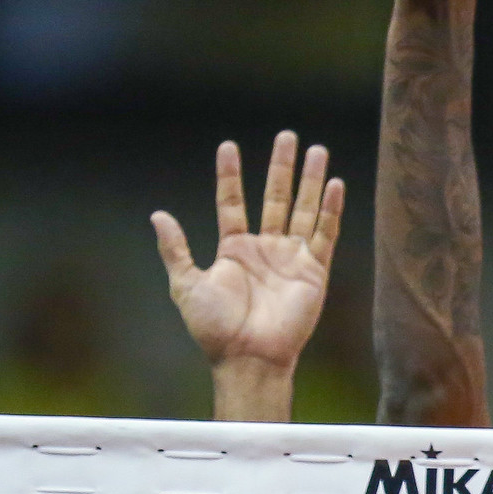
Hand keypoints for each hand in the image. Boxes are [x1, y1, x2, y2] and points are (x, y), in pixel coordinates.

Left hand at [151, 132, 342, 374]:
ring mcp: (290, 258)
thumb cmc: (215, 328)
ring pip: (303, 209)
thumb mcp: (186, 285)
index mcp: (234, 249)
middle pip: (274, 197)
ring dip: (310, 180)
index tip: (228, 146)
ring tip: (317, 149)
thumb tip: (157, 215)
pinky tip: (334, 183)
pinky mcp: (313, 271)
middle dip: (281, 167)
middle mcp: (264, 248)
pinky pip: (325, 234)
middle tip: (287, 135)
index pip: (233, 202)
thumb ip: (175, 249)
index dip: (230, 175)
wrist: (248, 357)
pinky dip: (330, 209)